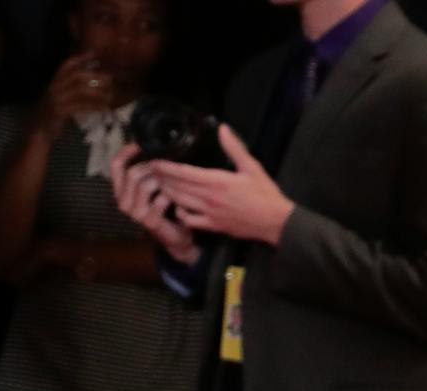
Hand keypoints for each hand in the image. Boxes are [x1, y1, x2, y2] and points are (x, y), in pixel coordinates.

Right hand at [39, 53, 112, 137]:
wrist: (37, 131)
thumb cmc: (51, 116)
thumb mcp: (61, 100)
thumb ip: (72, 92)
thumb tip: (93, 85)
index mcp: (54, 83)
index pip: (66, 66)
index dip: (79, 59)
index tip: (94, 54)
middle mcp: (54, 87)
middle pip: (76, 76)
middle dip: (95, 76)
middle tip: (110, 79)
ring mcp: (56, 99)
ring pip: (80, 90)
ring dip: (98, 92)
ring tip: (111, 95)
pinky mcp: (59, 111)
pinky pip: (80, 106)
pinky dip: (94, 106)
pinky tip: (104, 108)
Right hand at [108, 143, 196, 262]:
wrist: (176, 236)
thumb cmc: (165, 208)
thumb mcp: (153, 186)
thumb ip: (147, 171)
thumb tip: (150, 146)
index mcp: (121, 190)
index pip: (115, 166)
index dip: (125, 153)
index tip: (138, 145)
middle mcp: (123, 201)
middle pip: (131, 174)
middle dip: (150, 167)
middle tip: (165, 166)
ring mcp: (135, 213)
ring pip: (144, 185)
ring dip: (161, 179)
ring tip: (172, 180)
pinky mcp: (149, 222)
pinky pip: (160, 200)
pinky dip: (170, 195)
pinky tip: (176, 196)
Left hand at [151, 123, 295, 246]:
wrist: (275, 222)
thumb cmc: (265, 194)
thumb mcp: (252, 167)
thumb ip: (234, 148)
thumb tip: (223, 129)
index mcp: (217, 181)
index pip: (183, 172)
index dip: (165, 166)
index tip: (154, 160)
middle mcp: (209, 198)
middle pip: (176, 187)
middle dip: (162, 177)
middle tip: (151, 170)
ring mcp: (210, 213)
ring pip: (180, 202)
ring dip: (167, 192)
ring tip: (160, 183)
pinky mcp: (214, 226)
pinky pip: (190, 221)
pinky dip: (180, 213)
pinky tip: (178, 207)